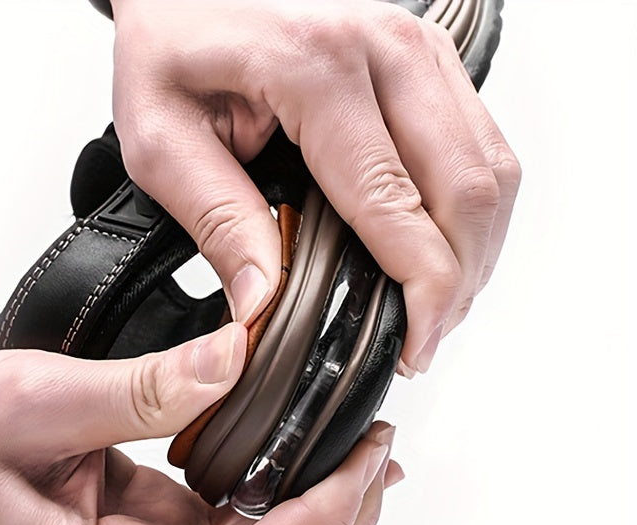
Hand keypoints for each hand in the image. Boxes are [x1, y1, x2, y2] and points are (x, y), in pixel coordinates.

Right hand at [0, 324, 399, 524]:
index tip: (366, 454)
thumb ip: (141, 388)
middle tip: (378, 448)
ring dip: (321, 523)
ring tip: (362, 458)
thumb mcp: (32, 401)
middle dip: (343, 523)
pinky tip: (303, 471)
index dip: (326, 516)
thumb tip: (237, 357)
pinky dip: (280, 516)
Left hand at [110, 0, 519, 374]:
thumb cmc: (172, 48)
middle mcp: (387, 50)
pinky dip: (473, 213)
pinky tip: (443, 252)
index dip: (419, 289)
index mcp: (319, 69)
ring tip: (437, 307)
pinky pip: (482, 147)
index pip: (396, 204)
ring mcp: (418, 50)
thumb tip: (264, 303)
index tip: (411, 347)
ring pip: (491, 170)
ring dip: (476, 252)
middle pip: (468, 190)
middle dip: (458, 284)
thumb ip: (218, 221)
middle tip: (424, 342)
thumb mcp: (162, 140)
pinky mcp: (428, 62)